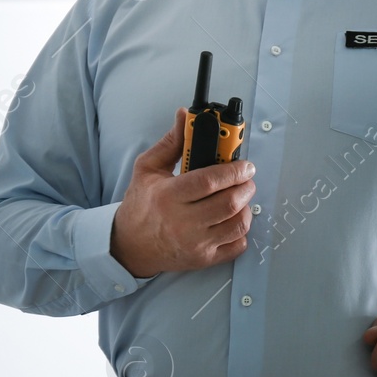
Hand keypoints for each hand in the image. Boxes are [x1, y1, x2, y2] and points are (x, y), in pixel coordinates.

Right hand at [111, 107, 255, 277]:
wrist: (130, 246)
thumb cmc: (140, 205)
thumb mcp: (148, 168)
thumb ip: (171, 142)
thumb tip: (185, 117)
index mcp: (168, 196)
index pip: (209, 181)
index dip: (233, 170)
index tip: (244, 164)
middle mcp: (183, 223)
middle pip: (229, 203)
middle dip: (245, 186)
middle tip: (245, 178)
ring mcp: (196, 244)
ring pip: (238, 224)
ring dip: (246, 207)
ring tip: (239, 197)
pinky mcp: (204, 259)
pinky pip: (237, 245)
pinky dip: (241, 231)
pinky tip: (231, 219)